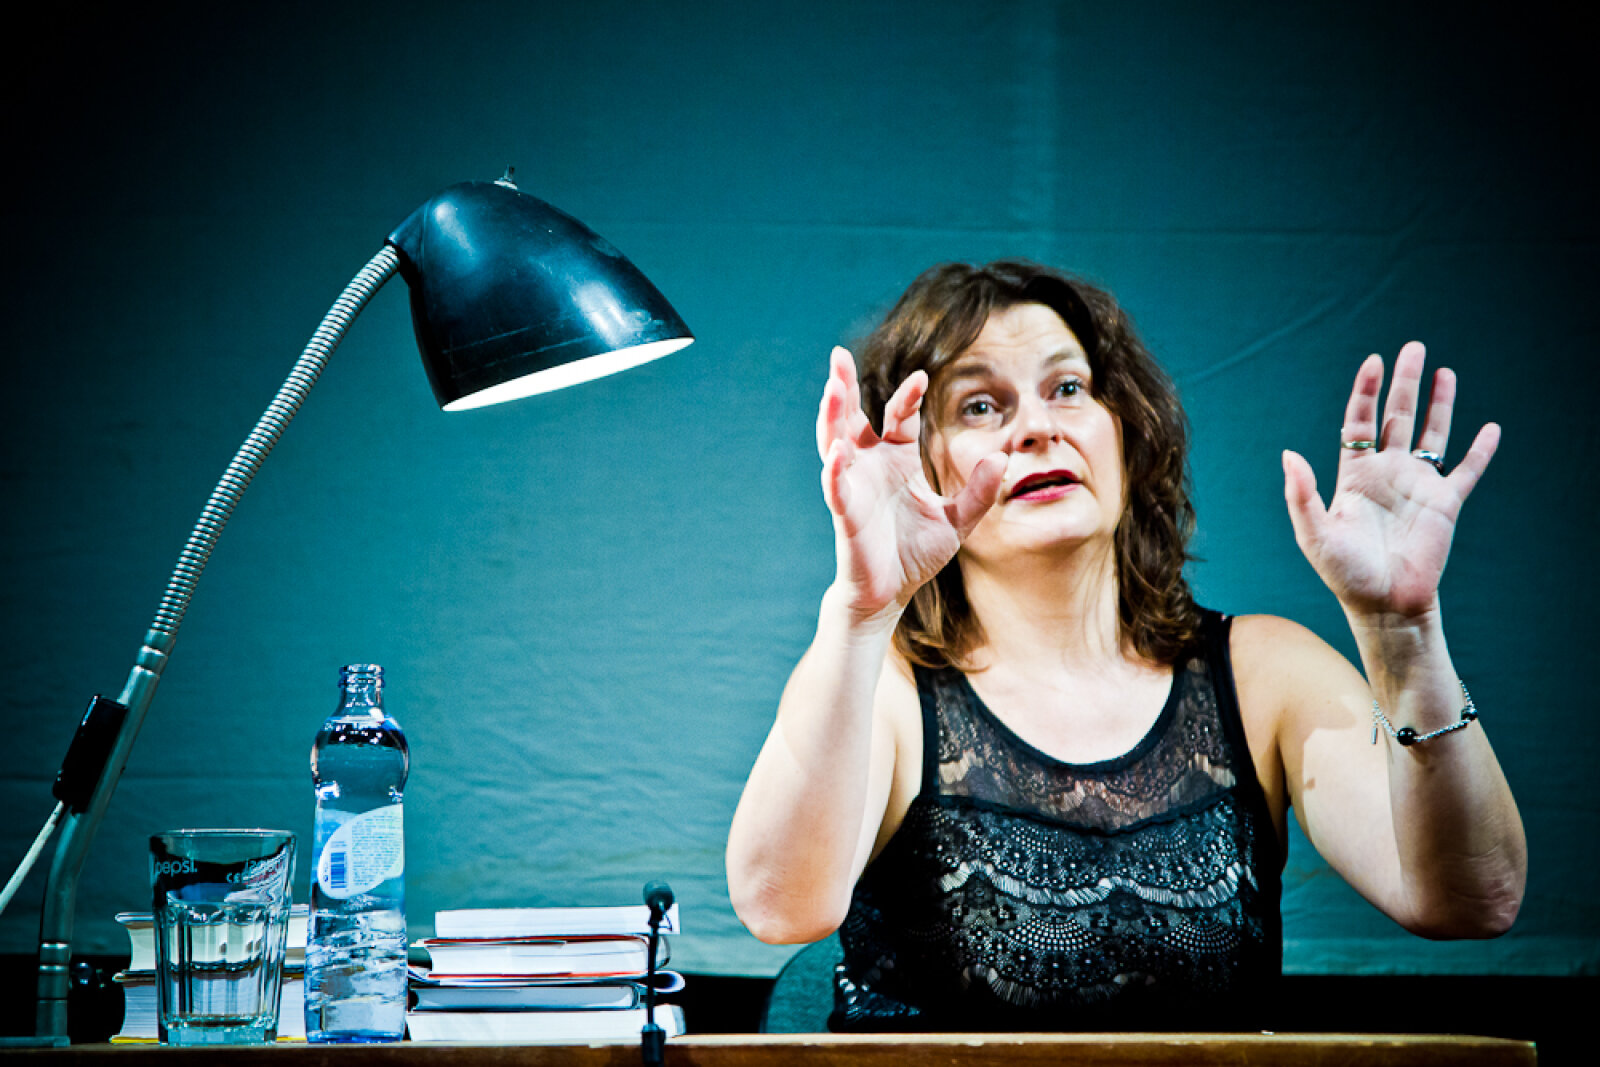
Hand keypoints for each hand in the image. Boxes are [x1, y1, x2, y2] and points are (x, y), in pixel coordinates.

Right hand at [817, 346, 1004, 625]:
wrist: (890, 592)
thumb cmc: (915, 553)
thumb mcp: (958, 519)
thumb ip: (980, 491)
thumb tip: (1004, 457)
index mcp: (895, 460)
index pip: (897, 418)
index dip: (907, 398)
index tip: (921, 378)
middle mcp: (869, 466)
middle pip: (851, 418)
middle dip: (845, 387)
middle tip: (837, 356)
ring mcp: (853, 487)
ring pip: (835, 443)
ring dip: (832, 417)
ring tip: (832, 389)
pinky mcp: (846, 514)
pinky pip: (837, 488)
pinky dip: (836, 471)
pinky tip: (838, 453)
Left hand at [1282, 341, 1498, 619]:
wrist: (1383, 605)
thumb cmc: (1344, 572)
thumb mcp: (1314, 533)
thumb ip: (1301, 493)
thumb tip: (1288, 453)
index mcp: (1354, 475)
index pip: (1360, 422)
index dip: (1366, 392)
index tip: (1373, 362)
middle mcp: (1387, 474)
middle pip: (1398, 417)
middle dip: (1405, 383)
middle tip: (1413, 348)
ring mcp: (1418, 487)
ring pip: (1432, 435)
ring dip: (1439, 404)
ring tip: (1445, 371)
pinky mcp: (1445, 505)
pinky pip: (1467, 471)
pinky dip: (1481, 450)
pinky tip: (1490, 428)